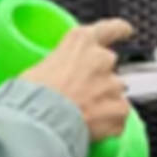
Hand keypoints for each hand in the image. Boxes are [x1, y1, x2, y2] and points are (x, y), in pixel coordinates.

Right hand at [22, 20, 135, 141]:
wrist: (39, 121)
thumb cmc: (31, 94)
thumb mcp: (39, 67)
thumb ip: (60, 65)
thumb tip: (58, 78)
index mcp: (80, 42)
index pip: (108, 29)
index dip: (118, 29)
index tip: (126, 30)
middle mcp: (102, 59)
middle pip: (108, 67)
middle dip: (98, 79)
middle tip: (78, 93)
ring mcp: (113, 85)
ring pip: (114, 93)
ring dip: (102, 102)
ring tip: (79, 113)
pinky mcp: (120, 109)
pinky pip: (118, 116)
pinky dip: (108, 122)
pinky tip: (90, 126)